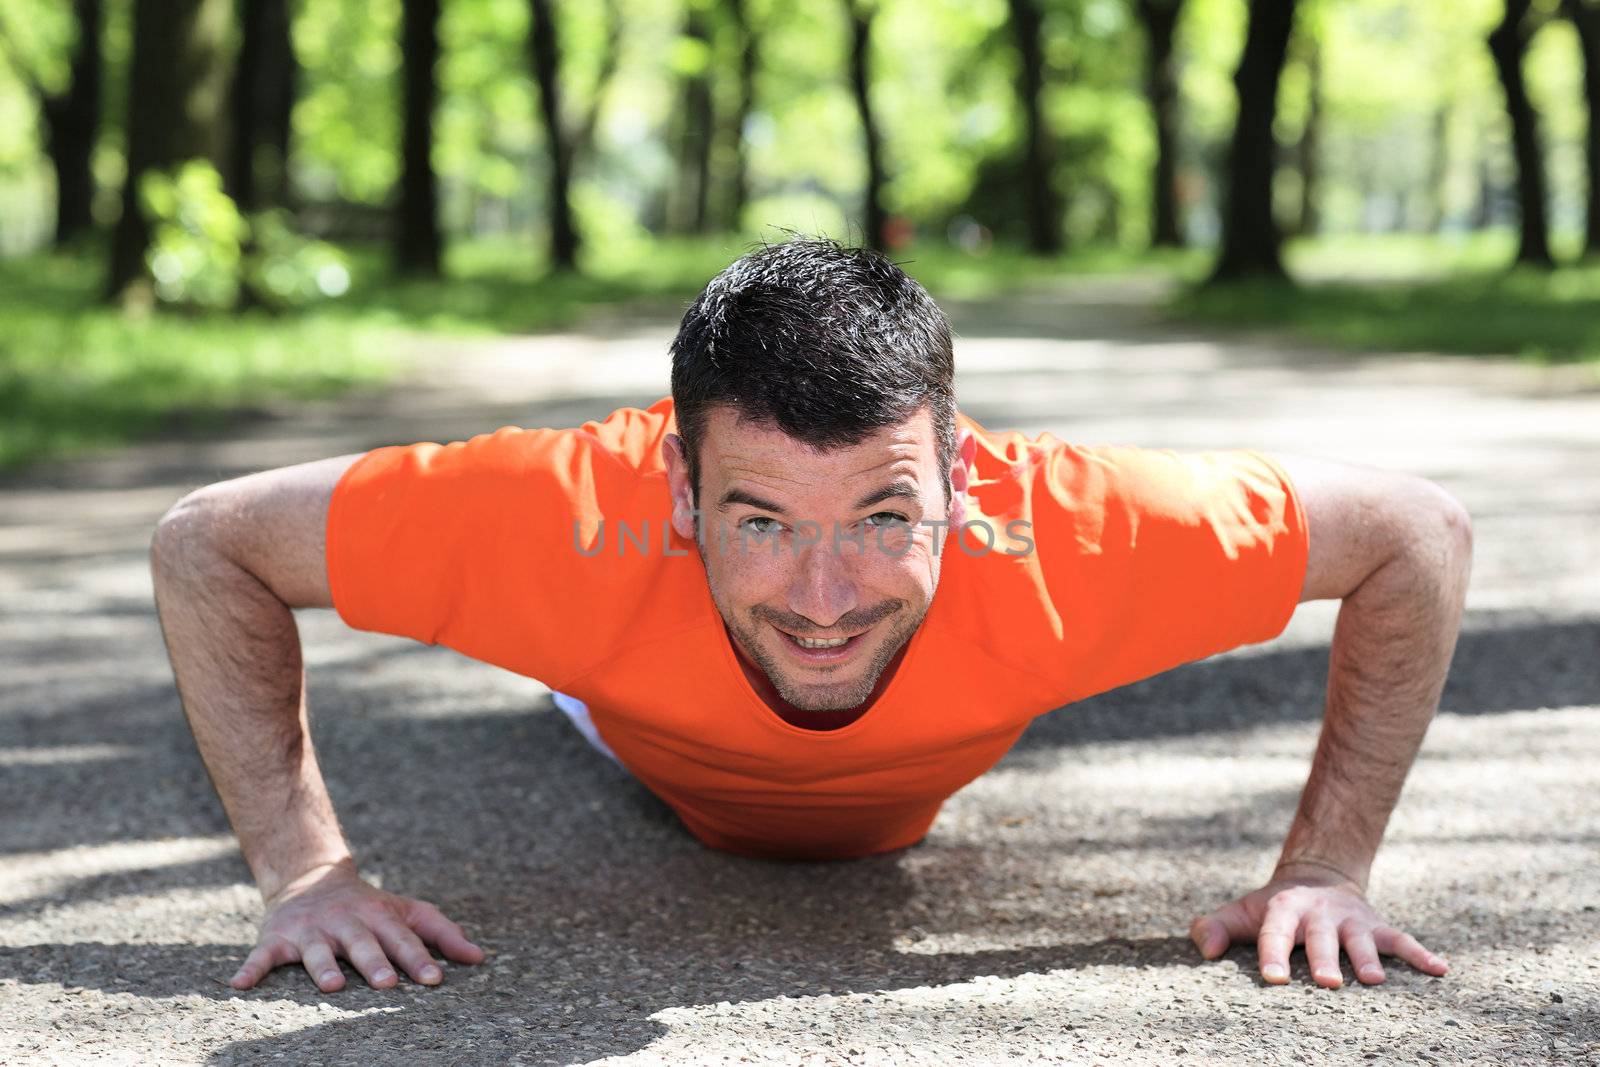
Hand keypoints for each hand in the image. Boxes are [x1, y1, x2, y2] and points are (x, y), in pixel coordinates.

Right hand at [229, 858, 487, 991]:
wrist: (313, 877)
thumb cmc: (371, 907)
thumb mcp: (408, 911)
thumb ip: (443, 933)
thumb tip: (480, 958)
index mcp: (380, 917)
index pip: (404, 939)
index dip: (419, 959)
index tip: (435, 979)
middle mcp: (347, 923)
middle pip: (363, 944)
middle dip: (375, 963)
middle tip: (387, 984)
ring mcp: (312, 931)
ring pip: (318, 950)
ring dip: (323, 966)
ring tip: (331, 986)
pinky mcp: (278, 939)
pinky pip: (261, 956)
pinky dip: (250, 968)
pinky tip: (239, 984)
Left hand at [1189, 863, 1448, 987]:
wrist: (1316, 877)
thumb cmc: (1273, 909)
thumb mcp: (1242, 913)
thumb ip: (1216, 928)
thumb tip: (1205, 950)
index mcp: (1283, 910)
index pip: (1274, 933)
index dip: (1273, 954)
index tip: (1274, 979)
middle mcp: (1319, 914)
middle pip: (1321, 939)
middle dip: (1325, 960)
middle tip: (1328, 983)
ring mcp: (1351, 920)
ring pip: (1361, 939)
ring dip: (1368, 958)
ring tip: (1373, 980)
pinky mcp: (1377, 926)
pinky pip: (1402, 939)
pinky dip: (1421, 954)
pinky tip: (1440, 970)